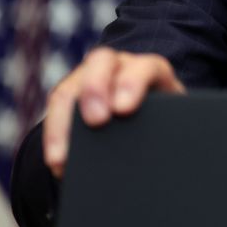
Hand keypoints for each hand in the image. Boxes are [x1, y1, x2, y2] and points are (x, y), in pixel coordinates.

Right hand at [42, 47, 185, 178]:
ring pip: (70, 87)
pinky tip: (57, 163)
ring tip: (62, 159)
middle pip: (101, 63)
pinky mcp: (70, 97)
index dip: (133, 83)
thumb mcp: (173, 119)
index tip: (124, 109)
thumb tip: (168, 152)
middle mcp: (118, 66)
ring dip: (63, 122)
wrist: (150, 118)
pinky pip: (55, 110)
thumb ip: (171, 125)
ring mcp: (90, 77)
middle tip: (96, 121)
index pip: (145, 66)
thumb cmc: (166, 120)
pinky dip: (54, 137)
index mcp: (150, 69)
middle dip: (95, 90)